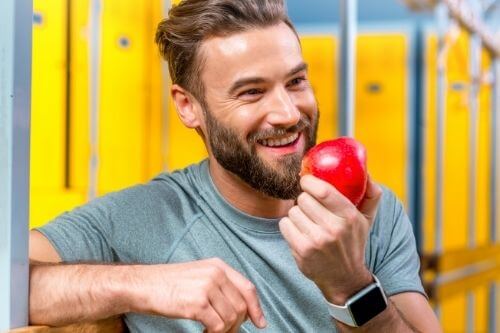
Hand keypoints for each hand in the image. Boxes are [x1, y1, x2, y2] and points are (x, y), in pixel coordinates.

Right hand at [130, 258, 266, 332]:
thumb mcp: (199, 276)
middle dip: (237, 324)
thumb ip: (220, 287)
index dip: (256, 307)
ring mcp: (207, 287)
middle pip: (241, 306)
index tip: (260, 323)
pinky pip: (218, 326)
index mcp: (218, 266)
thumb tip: (242, 310)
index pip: (247, 288)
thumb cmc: (168, 284)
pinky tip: (204, 332)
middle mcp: (216, 273)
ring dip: (224, 331)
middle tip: (224, 331)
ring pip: (231, 318)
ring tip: (211, 331)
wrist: (143, 285)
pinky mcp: (197, 303)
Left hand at [279, 175, 382, 304]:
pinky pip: (284, 225)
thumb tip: (368, 174)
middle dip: (304, 200)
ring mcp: (317, 240)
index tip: (306, 181)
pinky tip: (299, 233)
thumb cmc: (352, 243)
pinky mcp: (302, 250)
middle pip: (303, 199)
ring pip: (293, 211)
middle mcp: (334, 228)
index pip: (323, 190)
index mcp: (349, 216)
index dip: (309, 181)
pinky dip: (289, 226)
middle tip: (310, 207)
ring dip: (297, 215)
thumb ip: (371, 195)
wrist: (344, 279)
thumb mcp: (366, 220)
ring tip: (307, 223)